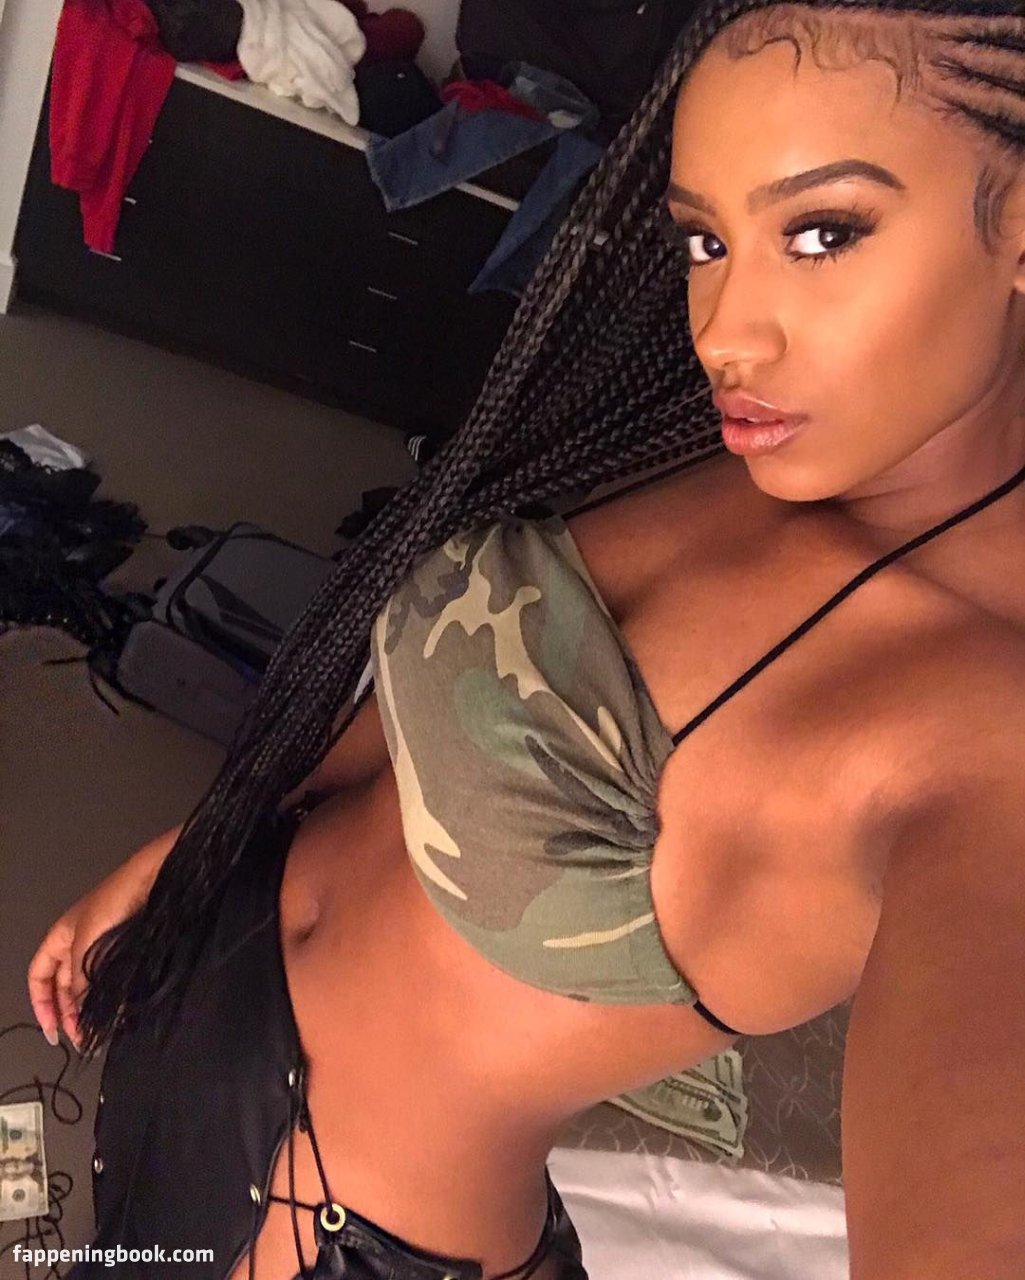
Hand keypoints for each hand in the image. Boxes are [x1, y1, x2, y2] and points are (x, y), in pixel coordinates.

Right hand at [27, 838, 168, 1050]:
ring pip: (90, 987)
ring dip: (92, 1011)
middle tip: (81, 1038)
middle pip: (65, 987)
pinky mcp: (127, 951)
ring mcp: (104, 947)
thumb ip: (78, 980)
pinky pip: (114, 981)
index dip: (41, 1004)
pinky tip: (120, 1014)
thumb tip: (79, 1011)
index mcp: (60, 937)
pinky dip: (114, 999)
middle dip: (69, 1014)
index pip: (39, 977)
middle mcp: (79, 944)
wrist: (153, 880)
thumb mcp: (85, 945)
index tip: (52, 1030)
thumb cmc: (115, 900)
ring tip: (100, 1032)